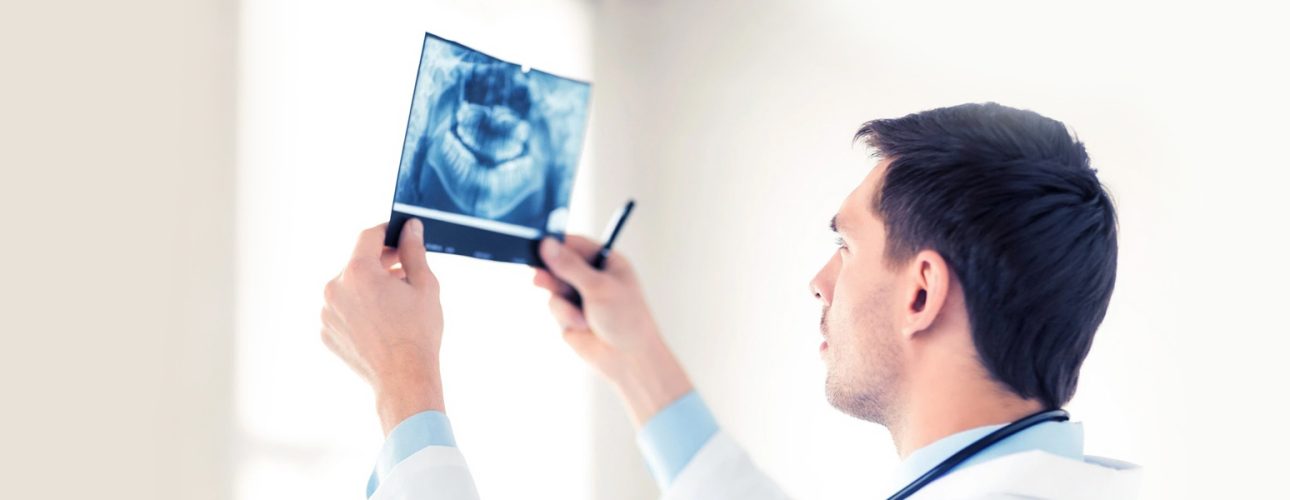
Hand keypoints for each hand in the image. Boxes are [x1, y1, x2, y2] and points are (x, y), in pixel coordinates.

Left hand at [321, 219, 444, 434]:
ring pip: (349, 286)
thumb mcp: (423, 285)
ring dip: (368, 286)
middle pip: (357, 262)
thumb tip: (410, 227)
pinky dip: (358, 308)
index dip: (387, 232)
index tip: (400, 236)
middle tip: (404, 270)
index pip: (369, 236)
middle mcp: (335, 288)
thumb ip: (413, 250)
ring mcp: (327, 312)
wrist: (404, 379)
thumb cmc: (418, 332)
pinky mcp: (326, 332)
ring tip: (395, 301)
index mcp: (358, 272)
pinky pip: (342, 310)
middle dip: (380, 262)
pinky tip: (381, 321)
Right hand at [533, 236, 692, 425]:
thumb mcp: (598, 287)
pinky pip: (554, 307)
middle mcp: (592, 277)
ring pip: (553, 287)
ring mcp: (579, 296)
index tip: (539, 245)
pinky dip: (565, 316)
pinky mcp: (569, 315)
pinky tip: (583, 326)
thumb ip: (570, 266)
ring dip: (563, 302)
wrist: (628, 359)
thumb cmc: (626, 319)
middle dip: (552, 273)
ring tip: (580, 315)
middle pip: (558, 264)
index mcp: (607, 262)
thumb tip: (547, 245)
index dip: (557, 244)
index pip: (576, 244)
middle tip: (540, 277)